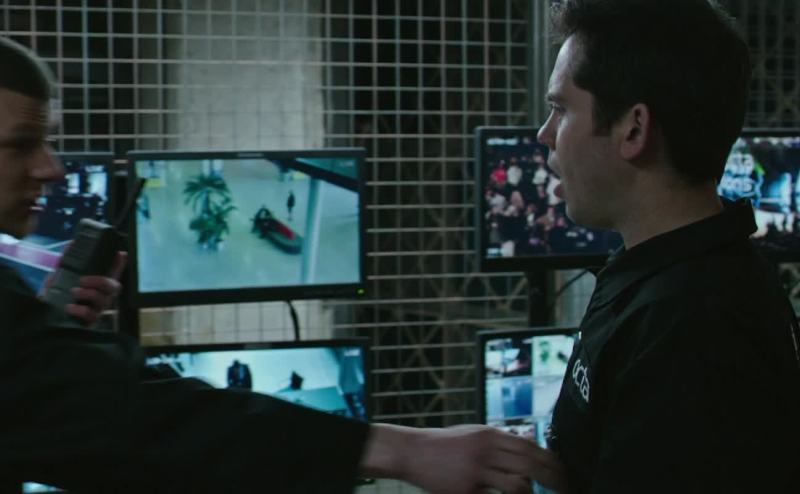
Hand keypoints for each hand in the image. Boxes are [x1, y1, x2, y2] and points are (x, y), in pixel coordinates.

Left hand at [43, 251, 126, 326]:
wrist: (45, 313)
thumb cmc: (59, 293)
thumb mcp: (61, 275)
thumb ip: (66, 261)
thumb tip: (70, 244)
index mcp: (97, 283)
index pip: (114, 272)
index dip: (120, 264)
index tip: (120, 254)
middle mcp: (102, 295)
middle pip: (114, 287)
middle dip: (101, 281)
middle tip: (83, 279)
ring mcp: (98, 309)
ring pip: (103, 300)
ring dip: (89, 294)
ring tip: (74, 292)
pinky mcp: (90, 322)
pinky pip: (91, 315)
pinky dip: (81, 310)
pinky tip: (70, 306)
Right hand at [360, 423, 567, 493]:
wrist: (413, 451)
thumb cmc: (445, 444)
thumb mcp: (474, 434)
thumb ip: (498, 441)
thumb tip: (526, 445)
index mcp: (490, 434)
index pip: (530, 446)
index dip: (551, 460)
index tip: (563, 471)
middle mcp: (486, 449)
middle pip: (529, 464)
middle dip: (552, 478)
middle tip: (565, 488)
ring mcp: (477, 469)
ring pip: (517, 483)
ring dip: (533, 492)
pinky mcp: (467, 488)